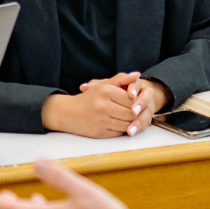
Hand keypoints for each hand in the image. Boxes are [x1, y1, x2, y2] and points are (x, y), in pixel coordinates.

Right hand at [41, 71, 169, 137]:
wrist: (69, 113)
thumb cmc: (89, 98)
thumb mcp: (103, 85)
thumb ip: (121, 79)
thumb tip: (138, 75)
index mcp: (105, 92)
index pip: (130, 98)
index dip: (137, 100)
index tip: (139, 100)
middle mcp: (103, 106)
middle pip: (130, 112)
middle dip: (137, 113)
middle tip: (140, 111)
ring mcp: (101, 121)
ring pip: (127, 124)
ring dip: (132, 123)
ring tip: (133, 118)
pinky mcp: (100, 133)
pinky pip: (119, 132)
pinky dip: (123, 129)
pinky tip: (123, 124)